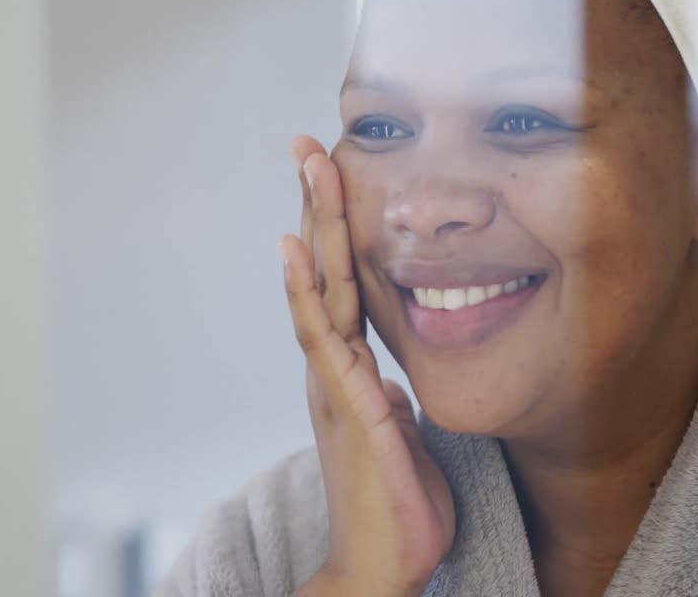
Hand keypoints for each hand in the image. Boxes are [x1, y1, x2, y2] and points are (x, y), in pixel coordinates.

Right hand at [282, 136, 454, 596]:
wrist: (382, 567)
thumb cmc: (396, 509)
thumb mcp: (402, 441)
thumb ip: (391, 406)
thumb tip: (391, 387)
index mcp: (352, 371)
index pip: (342, 285)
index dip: (336, 231)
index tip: (334, 177)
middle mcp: (335, 367)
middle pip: (322, 270)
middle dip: (316, 204)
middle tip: (307, 142)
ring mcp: (335, 382)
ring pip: (318, 287)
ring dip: (313, 223)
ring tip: (307, 165)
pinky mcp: (346, 404)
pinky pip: (323, 336)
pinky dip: (304, 290)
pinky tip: (295, 248)